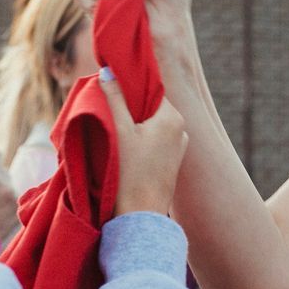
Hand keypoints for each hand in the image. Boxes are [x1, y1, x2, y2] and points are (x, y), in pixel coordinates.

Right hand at [99, 69, 187, 217]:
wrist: (139, 216)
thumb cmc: (129, 173)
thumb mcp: (119, 130)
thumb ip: (114, 99)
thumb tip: (108, 73)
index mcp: (173, 117)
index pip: (149, 90)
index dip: (128, 88)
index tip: (109, 89)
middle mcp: (182, 130)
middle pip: (150, 108)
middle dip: (129, 107)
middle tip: (106, 111)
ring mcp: (179, 148)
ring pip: (151, 126)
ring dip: (133, 125)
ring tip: (112, 131)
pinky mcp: (171, 163)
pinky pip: (154, 142)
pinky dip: (139, 140)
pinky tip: (123, 148)